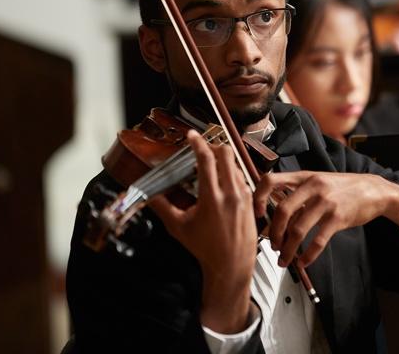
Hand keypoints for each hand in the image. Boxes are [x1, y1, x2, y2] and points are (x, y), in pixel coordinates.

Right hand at [151, 130, 257, 332]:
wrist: (232, 263)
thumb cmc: (205, 247)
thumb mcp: (179, 228)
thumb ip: (162, 207)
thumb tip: (147, 195)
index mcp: (211, 197)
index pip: (206, 160)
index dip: (197, 143)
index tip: (191, 135)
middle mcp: (230, 193)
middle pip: (226, 154)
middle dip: (212, 146)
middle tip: (201, 149)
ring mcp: (243, 195)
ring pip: (234, 164)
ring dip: (222, 161)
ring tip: (209, 167)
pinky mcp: (251, 199)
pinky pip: (242, 176)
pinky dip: (231, 173)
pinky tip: (221, 181)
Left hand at [253, 171, 398, 267]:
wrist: (374, 190)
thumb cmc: (343, 188)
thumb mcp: (319, 181)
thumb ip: (298, 194)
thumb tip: (275, 213)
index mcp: (304, 177)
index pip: (271, 180)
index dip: (258, 197)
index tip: (257, 214)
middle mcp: (313, 187)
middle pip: (281, 211)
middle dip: (273, 233)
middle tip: (272, 245)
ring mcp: (326, 202)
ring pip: (297, 230)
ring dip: (287, 249)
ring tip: (285, 259)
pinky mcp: (338, 218)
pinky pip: (318, 241)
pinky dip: (308, 255)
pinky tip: (305, 260)